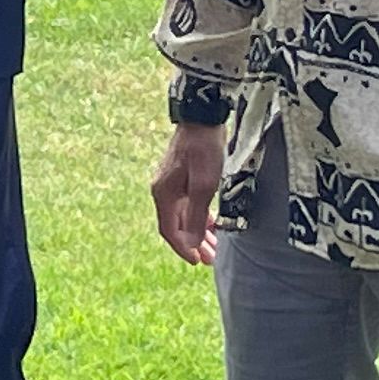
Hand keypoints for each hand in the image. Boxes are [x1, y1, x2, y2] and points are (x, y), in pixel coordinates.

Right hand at [152, 125, 224, 264]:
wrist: (202, 118)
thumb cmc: (203, 149)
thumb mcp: (204, 185)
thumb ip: (197, 216)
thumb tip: (191, 243)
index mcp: (164, 194)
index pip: (170, 231)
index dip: (183, 248)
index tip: (197, 261)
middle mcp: (164, 191)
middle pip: (177, 226)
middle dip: (194, 244)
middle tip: (211, 259)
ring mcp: (173, 184)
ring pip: (185, 216)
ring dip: (198, 233)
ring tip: (214, 247)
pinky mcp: (183, 177)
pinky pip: (189, 205)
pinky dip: (200, 218)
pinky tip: (212, 225)